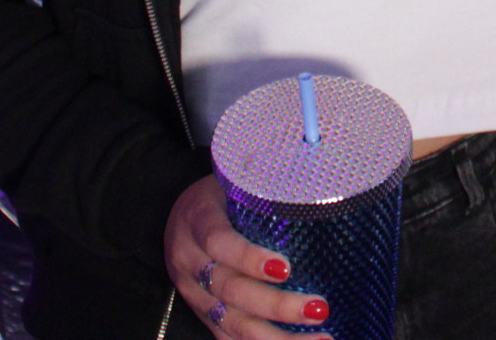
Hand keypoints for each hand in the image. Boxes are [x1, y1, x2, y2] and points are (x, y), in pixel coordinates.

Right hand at [164, 173, 332, 338]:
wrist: (173, 214)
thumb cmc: (217, 195)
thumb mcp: (231, 180)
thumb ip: (265, 184)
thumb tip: (323, 172)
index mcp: (197, 221)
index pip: (219, 242)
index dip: (249, 258)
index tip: (286, 267)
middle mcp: (190, 262)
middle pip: (230, 290)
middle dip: (276, 305)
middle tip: (319, 307)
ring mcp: (195, 294)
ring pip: (233, 324)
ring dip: (278, 338)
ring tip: (322, 339)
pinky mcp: (204, 315)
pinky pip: (229, 339)